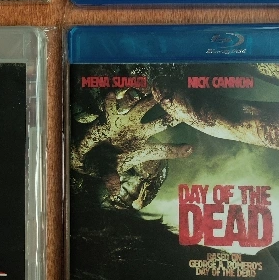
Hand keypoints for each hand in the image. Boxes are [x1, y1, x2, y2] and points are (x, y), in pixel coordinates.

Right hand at [72, 89, 191, 209]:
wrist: (87, 155)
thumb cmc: (103, 164)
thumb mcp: (107, 173)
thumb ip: (110, 178)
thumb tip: (112, 187)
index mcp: (141, 150)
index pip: (161, 151)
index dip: (175, 151)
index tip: (190, 148)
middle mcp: (137, 133)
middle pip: (158, 124)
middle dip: (170, 117)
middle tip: (181, 110)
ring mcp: (125, 122)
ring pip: (141, 109)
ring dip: (148, 101)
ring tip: (157, 92)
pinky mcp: (109, 117)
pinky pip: (111, 109)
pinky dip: (111, 102)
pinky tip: (111, 95)